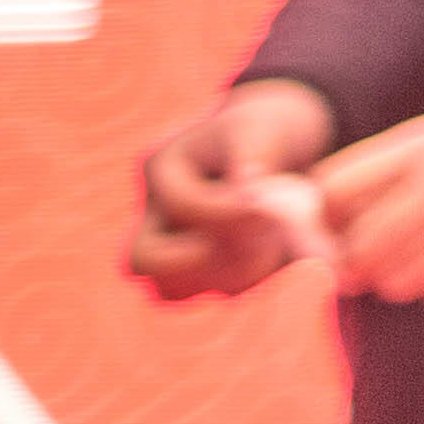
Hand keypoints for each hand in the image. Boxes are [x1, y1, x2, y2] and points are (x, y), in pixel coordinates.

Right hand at [128, 77, 336, 298]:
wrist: (277, 145)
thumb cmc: (267, 129)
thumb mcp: (264, 127)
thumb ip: (256, 158)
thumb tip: (250, 198)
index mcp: (161, 168)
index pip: (183, 205)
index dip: (228, 213)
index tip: (272, 210)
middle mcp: (155, 213)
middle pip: (142, 259)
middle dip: (200, 260)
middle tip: (258, 246)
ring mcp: (172, 246)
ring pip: (172, 289)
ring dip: (226, 279)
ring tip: (275, 252)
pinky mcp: (200, 271)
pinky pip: (206, 296)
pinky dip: (244, 288)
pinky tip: (281, 265)